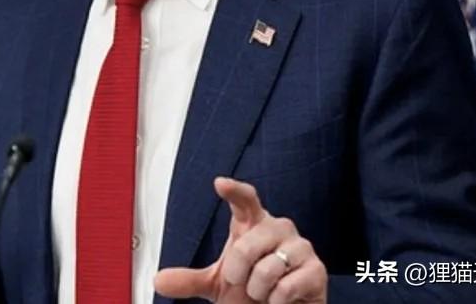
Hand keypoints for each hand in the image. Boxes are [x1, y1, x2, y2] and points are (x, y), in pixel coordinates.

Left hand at [154, 177, 326, 302]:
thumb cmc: (251, 290)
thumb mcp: (218, 284)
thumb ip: (190, 280)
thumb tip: (158, 280)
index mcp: (254, 224)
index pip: (246, 200)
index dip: (234, 190)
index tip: (219, 183)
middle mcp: (278, 228)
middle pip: (247, 244)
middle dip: (238, 272)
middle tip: (243, 282)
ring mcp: (300, 247)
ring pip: (267, 268)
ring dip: (258, 290)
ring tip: (264, 292)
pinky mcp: (317, 270)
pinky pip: (285, 287)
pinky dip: (275, 301)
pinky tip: (280, 301)